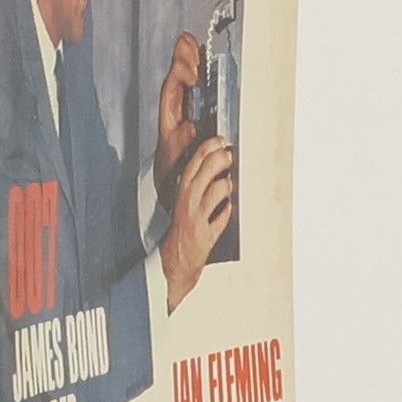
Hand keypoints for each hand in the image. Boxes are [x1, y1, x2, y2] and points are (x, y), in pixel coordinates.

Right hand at [161, 136, 234, 313]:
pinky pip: (224, 216)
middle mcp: (188, 202)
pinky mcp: (206, 234)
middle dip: (221, 159)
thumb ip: (195, 182)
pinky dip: (227, 211)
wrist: (173, 261)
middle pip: (208, 170)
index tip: (219, 140)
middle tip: (228, 155)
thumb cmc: (180, 228)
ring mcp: (198, 218)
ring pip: (219, 190)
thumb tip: (214, 161)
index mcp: (180, 191)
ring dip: (227, 185)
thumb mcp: (182, 201)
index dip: (208, 147)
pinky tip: (225, 209)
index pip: (194, 162)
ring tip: (226, 186)